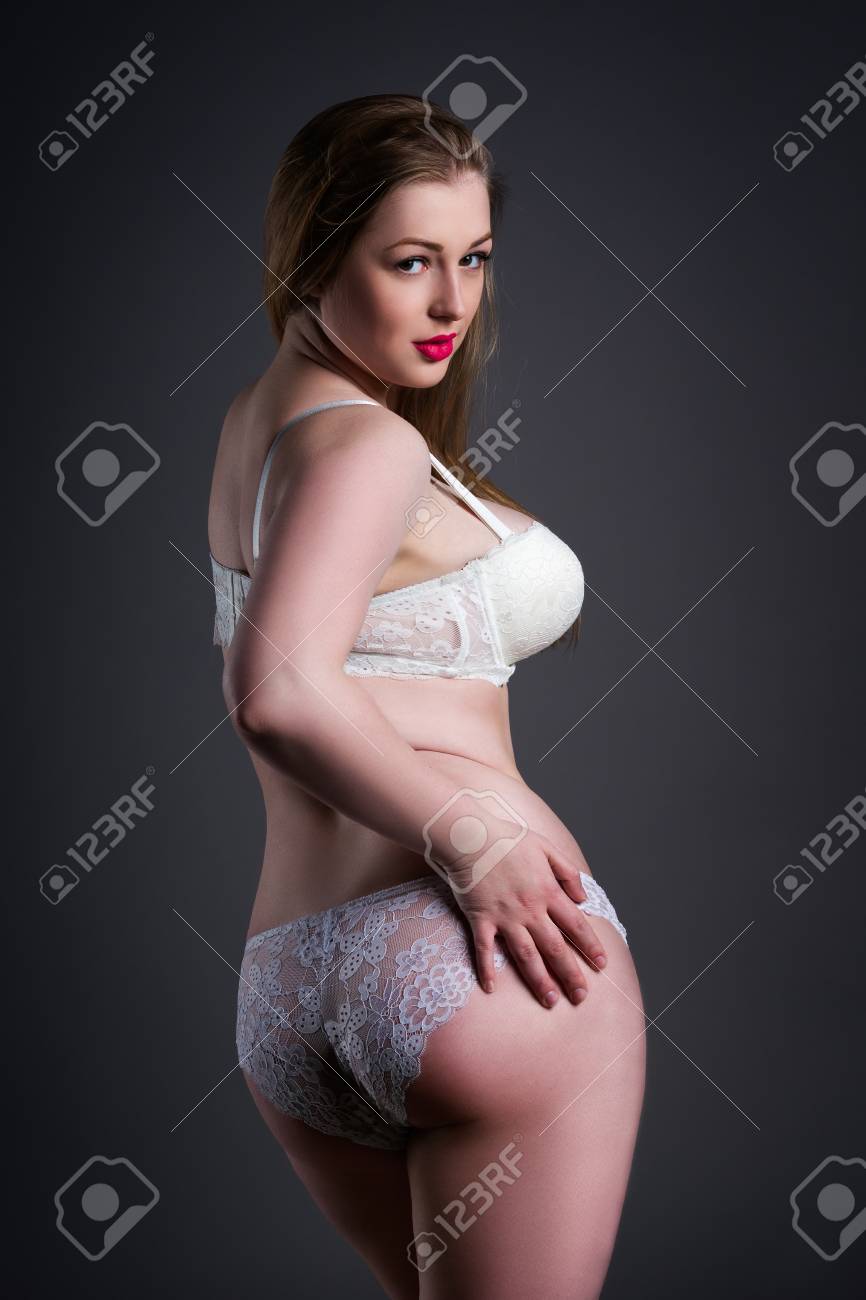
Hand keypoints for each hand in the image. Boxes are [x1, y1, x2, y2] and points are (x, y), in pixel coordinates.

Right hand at [445, 827, 607, 1007]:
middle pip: (555, 947)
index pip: (575, 925)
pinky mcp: (480, 919)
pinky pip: (484, 949)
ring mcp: (504, 916)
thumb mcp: (546, 846)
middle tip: (581, 996)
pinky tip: (491, 988)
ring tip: (551, 1000)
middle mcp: (530, 909)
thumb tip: (583, 898)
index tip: (601, 964)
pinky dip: (487, 969)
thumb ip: (568, 872)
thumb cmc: (508, 838)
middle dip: (570, 974)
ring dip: (539, 980)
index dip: (590, 946)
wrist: (471, 836)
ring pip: (526, 955)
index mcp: (548, 891)